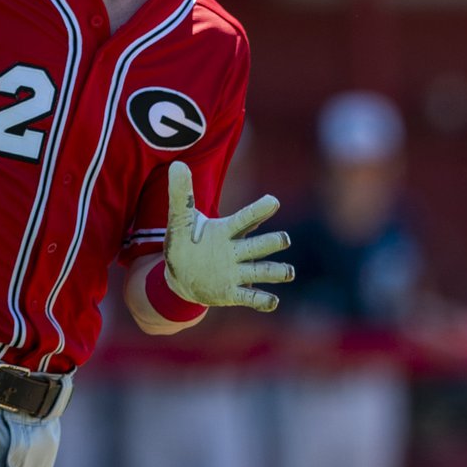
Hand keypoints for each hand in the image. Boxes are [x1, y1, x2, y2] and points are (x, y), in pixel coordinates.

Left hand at [162, 160, 293, 311]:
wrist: (180, 276)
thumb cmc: (185, 243)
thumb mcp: (179, 220)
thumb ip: (180, 194)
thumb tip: (177, 164)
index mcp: (226, 231)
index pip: (244, 219)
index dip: (258, 211)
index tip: (273, 201)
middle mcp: (236, 251)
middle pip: (258, 245)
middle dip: (272, 242)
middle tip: (284, 239)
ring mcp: (236, 273)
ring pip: (261, 270)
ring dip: (275, 271)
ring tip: (289, 272)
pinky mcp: (231, 293)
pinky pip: (250, 297)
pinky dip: (262, 300)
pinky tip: (273, 301)